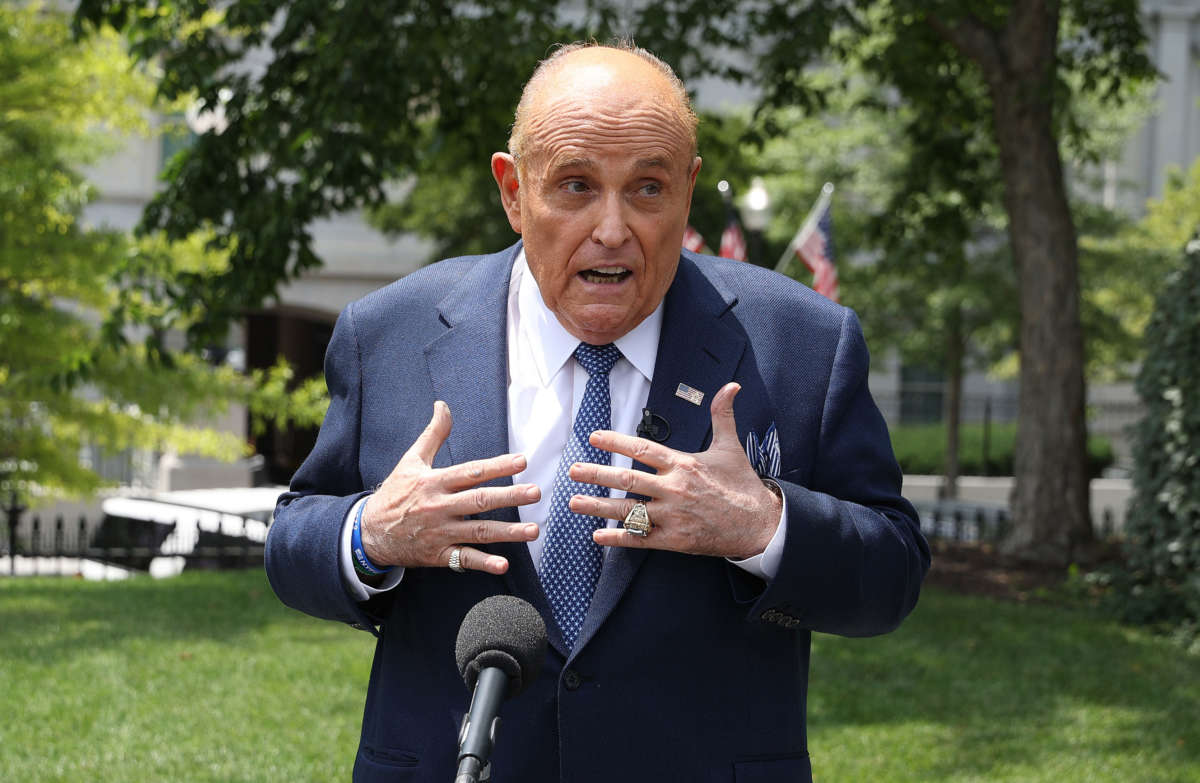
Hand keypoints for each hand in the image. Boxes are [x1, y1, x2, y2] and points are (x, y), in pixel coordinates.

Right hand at [360, 401, 540, 574]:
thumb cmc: (394, 493)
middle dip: (510, 497)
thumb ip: (432, 434)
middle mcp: (440, 507)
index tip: (522, 461)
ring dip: (508, 532)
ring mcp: (440, 533)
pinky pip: (464, 559)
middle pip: (480, 501)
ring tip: (534, 530)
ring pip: (478, 532)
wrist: (368, 532)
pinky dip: (484, 563)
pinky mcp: (438, 555)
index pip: (471, 472)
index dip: (497, 466)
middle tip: (535, 492)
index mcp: (435, 482)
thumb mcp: (411, 461)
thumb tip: (443, 405)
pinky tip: (504, 565)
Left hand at [570, 383, 780, 559]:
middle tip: (573, 471)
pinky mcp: (676, 540)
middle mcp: (674, 489)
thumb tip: (731, 385)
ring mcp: (673, 516)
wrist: (759, 524)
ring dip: (598, 506)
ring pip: (628, 510)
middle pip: (627, 479)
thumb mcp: (731, 447)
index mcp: (683, 464)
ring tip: (574, 502)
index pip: (643, 449)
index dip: (616, 441)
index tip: (593, 437)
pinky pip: (641, 538)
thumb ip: (723, 416)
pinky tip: (598, 536)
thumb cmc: (742, 484)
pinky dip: (618, 538)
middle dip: (596, 474)